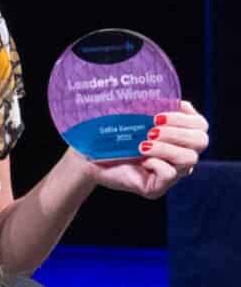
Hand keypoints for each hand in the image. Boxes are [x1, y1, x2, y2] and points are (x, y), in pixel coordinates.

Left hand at [82, 102, 209, 199]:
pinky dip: (157, 164)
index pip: (200, 125)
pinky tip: (141, 160)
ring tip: (142, 144)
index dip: (184, 118)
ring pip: (189, 158)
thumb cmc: (111, 133)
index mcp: (180, 135)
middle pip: (201, 141)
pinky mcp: (157, 187)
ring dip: (166, 148)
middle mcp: (180, 154)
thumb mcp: (135, 115)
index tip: (157, 115)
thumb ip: (157, 105)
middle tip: (150, 130)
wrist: (86, 155)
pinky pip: (171, 174)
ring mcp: (171, 173)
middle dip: (176, 132)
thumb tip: (174, 99)